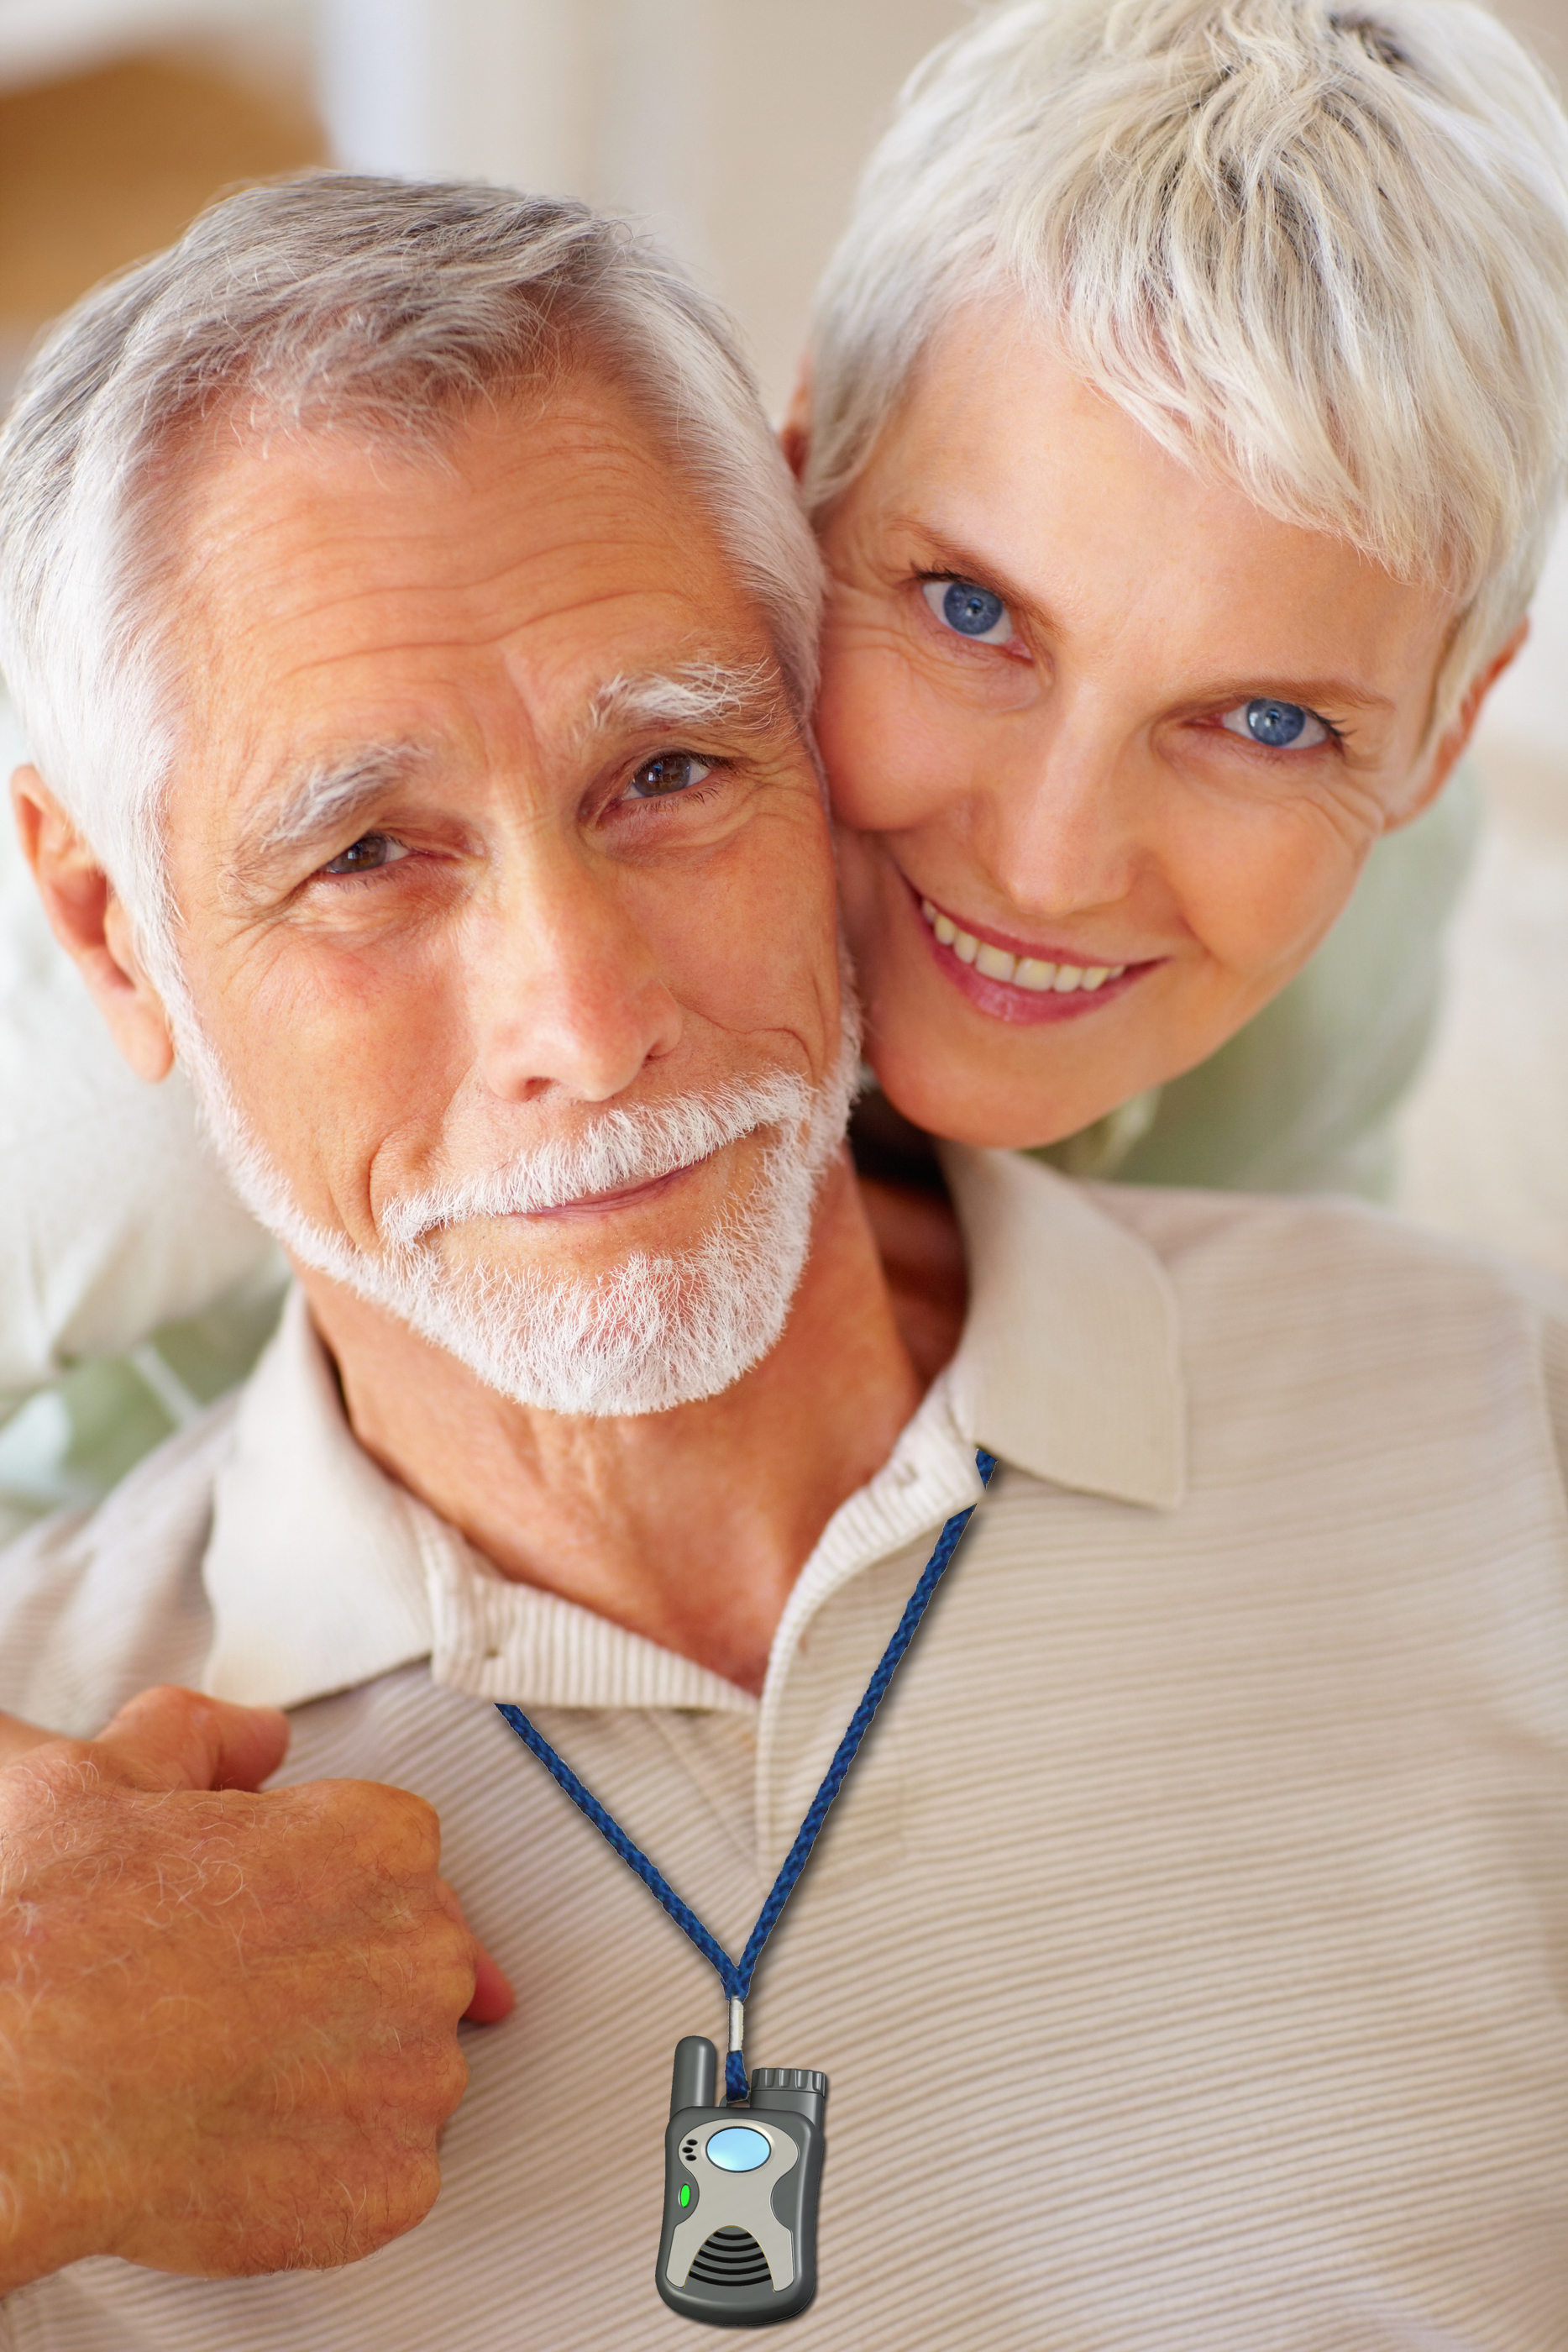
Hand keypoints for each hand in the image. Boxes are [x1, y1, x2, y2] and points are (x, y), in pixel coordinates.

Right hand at [0, 1684, 513, 2289]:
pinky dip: (332, 2170)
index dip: (320, 1892)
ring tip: (234, 2075)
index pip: (394, 1860)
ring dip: (343, 2074)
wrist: (14, 2100)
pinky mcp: (391, 2184)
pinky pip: (390, 2169)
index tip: (264, 1925)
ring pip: (408, 2065)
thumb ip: (198, 1737)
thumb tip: (255, 1738)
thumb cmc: (53, 1944)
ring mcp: (416, 2073)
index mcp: (378, 1842)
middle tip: (239, 2004)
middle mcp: (423, 1950)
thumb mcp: (102, 1780)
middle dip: (342, 1978)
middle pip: (412, 1958)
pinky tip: (250, 2145)